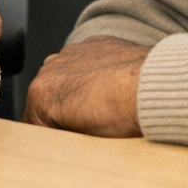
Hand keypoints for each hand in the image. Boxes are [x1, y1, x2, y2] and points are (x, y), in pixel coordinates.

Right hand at [22, 36, 148, 136]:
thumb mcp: (82, 141)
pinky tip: (112, 87)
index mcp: (41, 93)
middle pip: (47, 98)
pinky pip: (84, 63)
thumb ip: (59, 138)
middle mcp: (51, 67)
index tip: (65, 144)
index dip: (49, 138)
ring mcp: (72, 52)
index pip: (32, 124)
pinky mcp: (94, 43)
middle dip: (61, 113)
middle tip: (87, 128)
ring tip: (103, 107)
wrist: (156, 85)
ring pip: (65, 78)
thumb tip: (58, 143)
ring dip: (77, 91)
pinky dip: (93, 74)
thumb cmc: (124, 115)